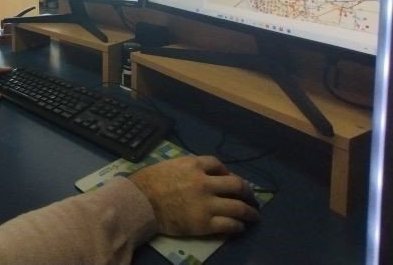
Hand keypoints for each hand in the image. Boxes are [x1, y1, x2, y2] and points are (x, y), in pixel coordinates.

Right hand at [129, 155, 258, 235]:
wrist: (138, 202)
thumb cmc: (147, 182)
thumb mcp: (169, 165)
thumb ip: (186, 168)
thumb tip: (199, 175)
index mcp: (194, 165)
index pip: (218, 164)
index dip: (227, 171)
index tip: (229, 177)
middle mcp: (204, 182)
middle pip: (236, 184)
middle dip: (247, 191)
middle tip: (251, 198)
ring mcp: (206, 203)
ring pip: (238, 207)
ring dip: (250, 212)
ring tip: (254, 216)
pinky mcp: (205, 223)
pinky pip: (229, 225)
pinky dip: (238, 226)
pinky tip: (240, 227)